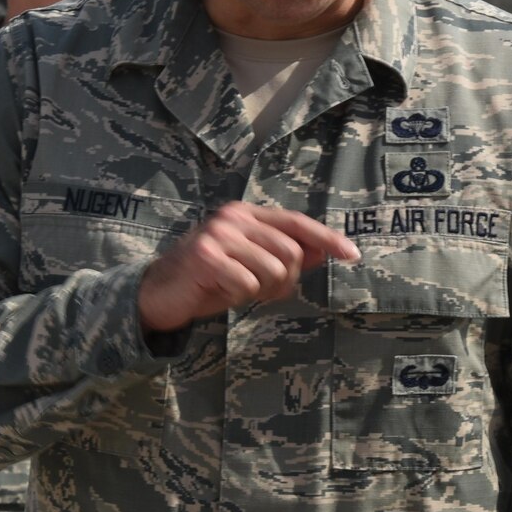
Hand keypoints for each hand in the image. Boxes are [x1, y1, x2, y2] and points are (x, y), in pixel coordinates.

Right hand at [137, 202, 357, 332]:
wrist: (158, 294)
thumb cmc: (208, 280)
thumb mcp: (251, 267)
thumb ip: (284, 257)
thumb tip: (323, 252)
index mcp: (247, 214)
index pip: (297, 223)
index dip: (327, 238)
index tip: (353, 254)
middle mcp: (234, 217)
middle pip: (291, 253)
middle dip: (283, 280)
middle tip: (258, 290)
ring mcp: (218, 233)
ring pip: (273, 270)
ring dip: (259, 290)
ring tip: (234, 288)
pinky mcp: (205, 255)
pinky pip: (247, 284)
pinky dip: (238, 296)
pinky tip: (218, 291)